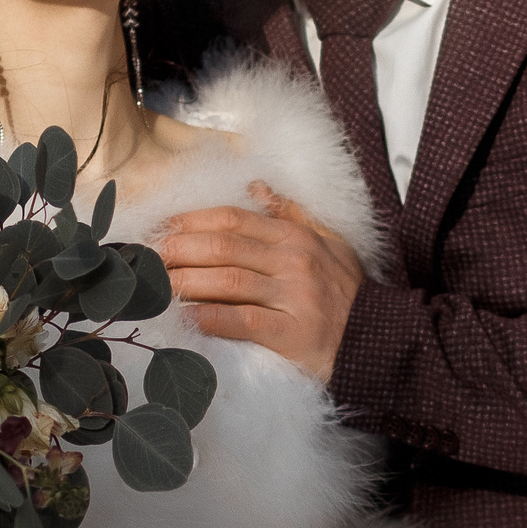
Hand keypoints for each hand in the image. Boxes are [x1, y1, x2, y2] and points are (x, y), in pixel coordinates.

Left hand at [157, 183, 365, 379]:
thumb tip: (255, 187)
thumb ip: (292, 215)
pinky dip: (209, 317)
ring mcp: (294, 297)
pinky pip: (243, 321)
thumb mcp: (330, 243)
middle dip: (178, 249)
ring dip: (184, 281)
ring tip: (153, 285)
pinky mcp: (293, 333)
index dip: (191, 221)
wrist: (382, 340)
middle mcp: (293, 262)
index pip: (233, 220)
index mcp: (296, 238)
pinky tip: (184, 317)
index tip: (160, 227)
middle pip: (223, 247)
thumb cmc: (349, 292)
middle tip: (143, 256)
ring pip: (227, 281)